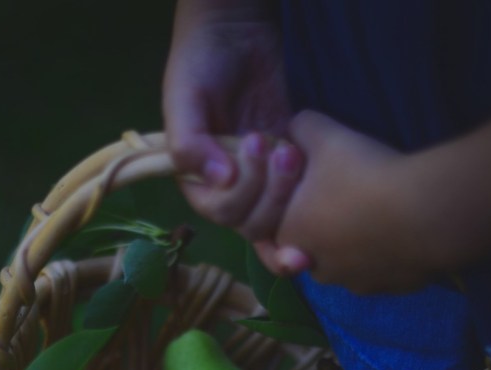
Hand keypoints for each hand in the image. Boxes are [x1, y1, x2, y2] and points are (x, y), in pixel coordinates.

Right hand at [162, 0, 303, 242]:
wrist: (236, 29)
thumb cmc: (200, 62)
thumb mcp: (183, 97)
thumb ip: (189, 143)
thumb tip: (220, 180)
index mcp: (197, 177)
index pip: (219, 211)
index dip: (238, 198)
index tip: (250, 146)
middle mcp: (225, 184)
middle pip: (250, 220)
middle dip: (267, 194)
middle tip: (279, 151)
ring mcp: (257, 175)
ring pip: (274, 211)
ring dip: (286, 191)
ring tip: (291, 152)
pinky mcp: (282, 160)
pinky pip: (294, 189)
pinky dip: (302, 184)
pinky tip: (307, 160)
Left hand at [262, 111, 435, 293]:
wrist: (425, 213)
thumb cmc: (365, 174)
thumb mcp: (327, 136)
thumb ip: (301, 129)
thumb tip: (292, 129)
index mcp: (292, 237)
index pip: (276, 229)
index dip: (294, 208)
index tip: (314, 191)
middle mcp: (316, 268)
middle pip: (311, 249)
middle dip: (323, 229)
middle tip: (346, 200)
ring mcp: (353, 283)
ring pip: (345, 265)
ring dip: (354, 245)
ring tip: (376, 215)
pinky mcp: (388, 288)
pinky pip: (380, 272)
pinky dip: (386, 255)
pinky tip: (402, 230)